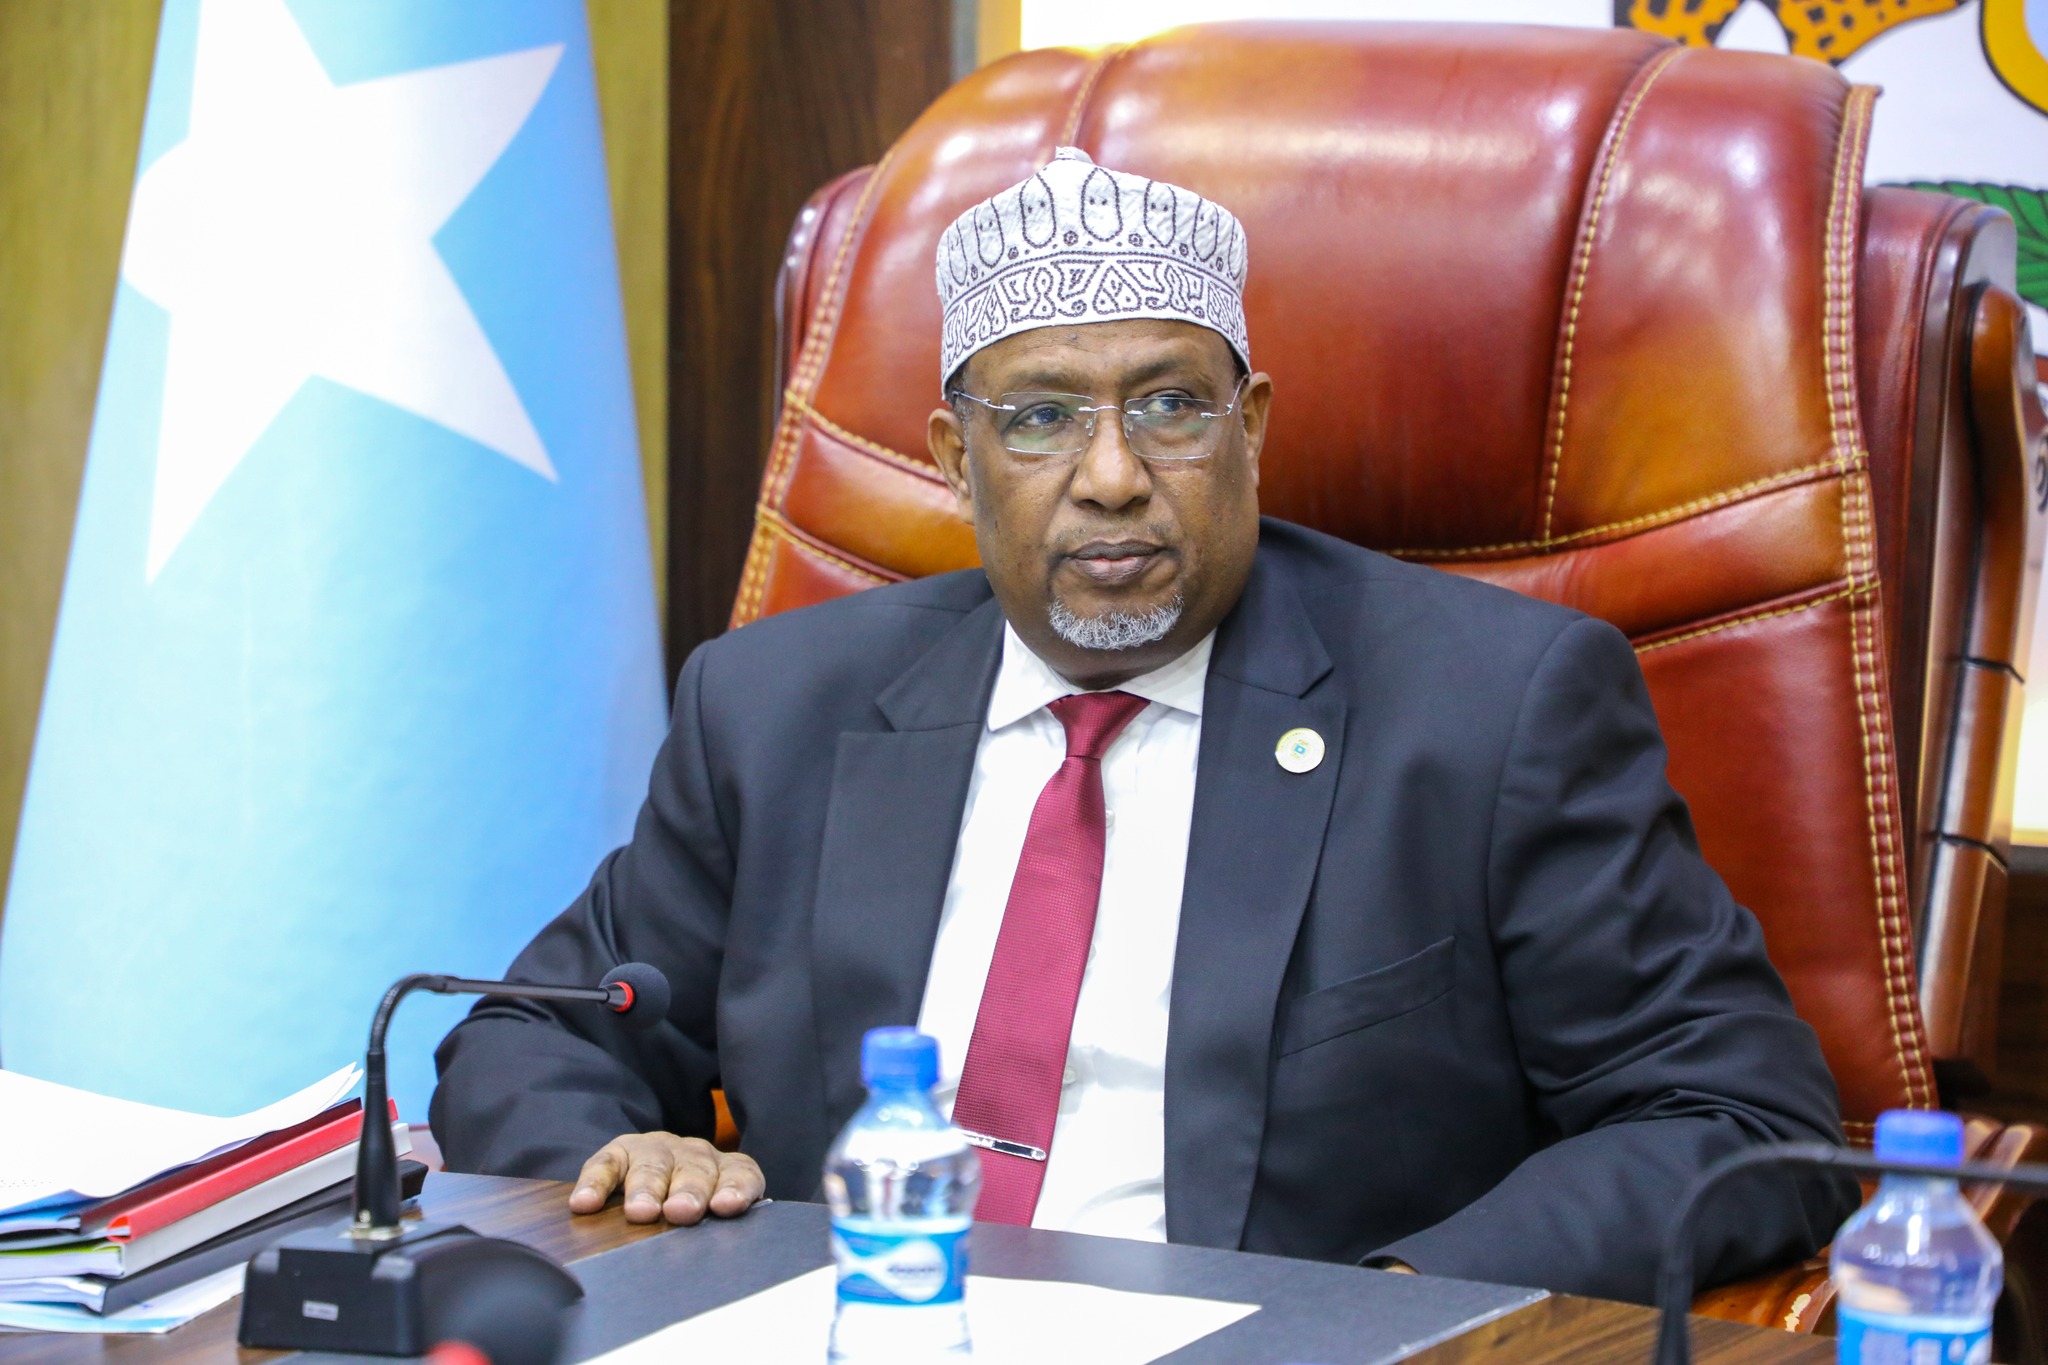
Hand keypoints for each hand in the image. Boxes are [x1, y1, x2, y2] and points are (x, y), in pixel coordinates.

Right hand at [569, 1132, 765, 1224]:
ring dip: (647, 1188)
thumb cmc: (688, 1210)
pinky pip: (607, 1163)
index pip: (740, 1175)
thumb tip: (712, 1270)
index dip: (735, 1189)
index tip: (727, 1206)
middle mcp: (694, 1156)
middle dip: (689, 1191)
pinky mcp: (620, 1152)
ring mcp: (657, 1150)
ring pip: (653, 1165)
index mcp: (725, 1171)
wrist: (654, 1177)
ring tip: (641, 1212)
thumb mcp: (709, 1220)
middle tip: (682, 1212)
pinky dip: (595, 1182)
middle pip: (696, 1170)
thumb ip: (715, 1234)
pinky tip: (585, 1204)